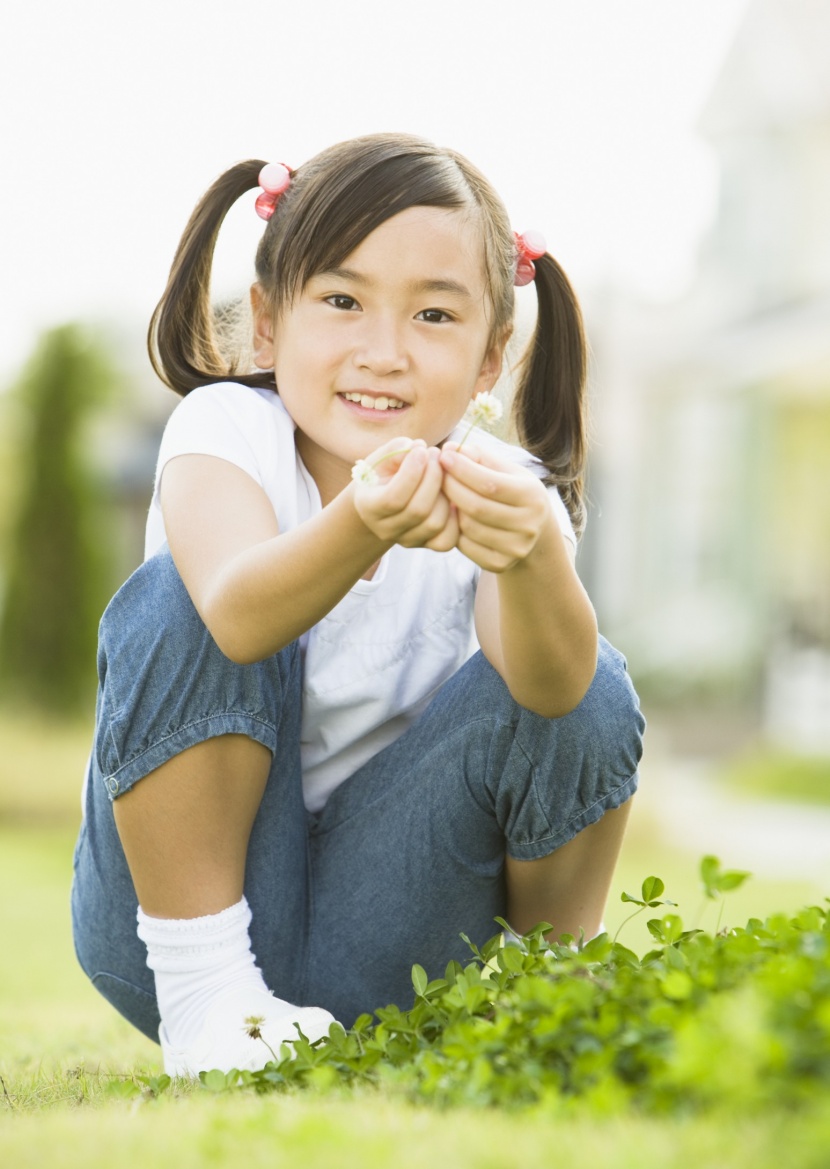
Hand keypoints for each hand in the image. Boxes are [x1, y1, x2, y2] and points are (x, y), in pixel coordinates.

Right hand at [351, 438, 458, 550]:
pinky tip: (450, 494)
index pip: (393, 498)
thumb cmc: (384, 472)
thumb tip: (416, 447)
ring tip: (444, 470)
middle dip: (433, 476)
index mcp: (368, 507)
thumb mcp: (382, 457)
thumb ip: (395, 449)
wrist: (385, 498)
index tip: (421, 449)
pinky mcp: (426, 545)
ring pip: (435, 523)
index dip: (412, 472)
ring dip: (446, 492)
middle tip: (437, 454)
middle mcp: (385, 529)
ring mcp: (407, 540)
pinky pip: (447, 539)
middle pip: (418, 510)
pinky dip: (454, 517)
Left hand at [439, 442, 551, 571]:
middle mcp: (528, 525)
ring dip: (451, 508)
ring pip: (468, 526)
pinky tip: (455, 516)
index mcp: (532, 496)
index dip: (462, 469)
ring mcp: (515, 548)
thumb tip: (450, 448)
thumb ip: (479, 457)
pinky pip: (465, 545)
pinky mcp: (500, 564)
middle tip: (438, 474)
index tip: (444, 456)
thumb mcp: (505, 470)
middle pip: (476, 506)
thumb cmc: (514, 491)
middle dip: (451, 487)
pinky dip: (455, 529)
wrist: (535, 531)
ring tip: (448, 494)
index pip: (489, 483)